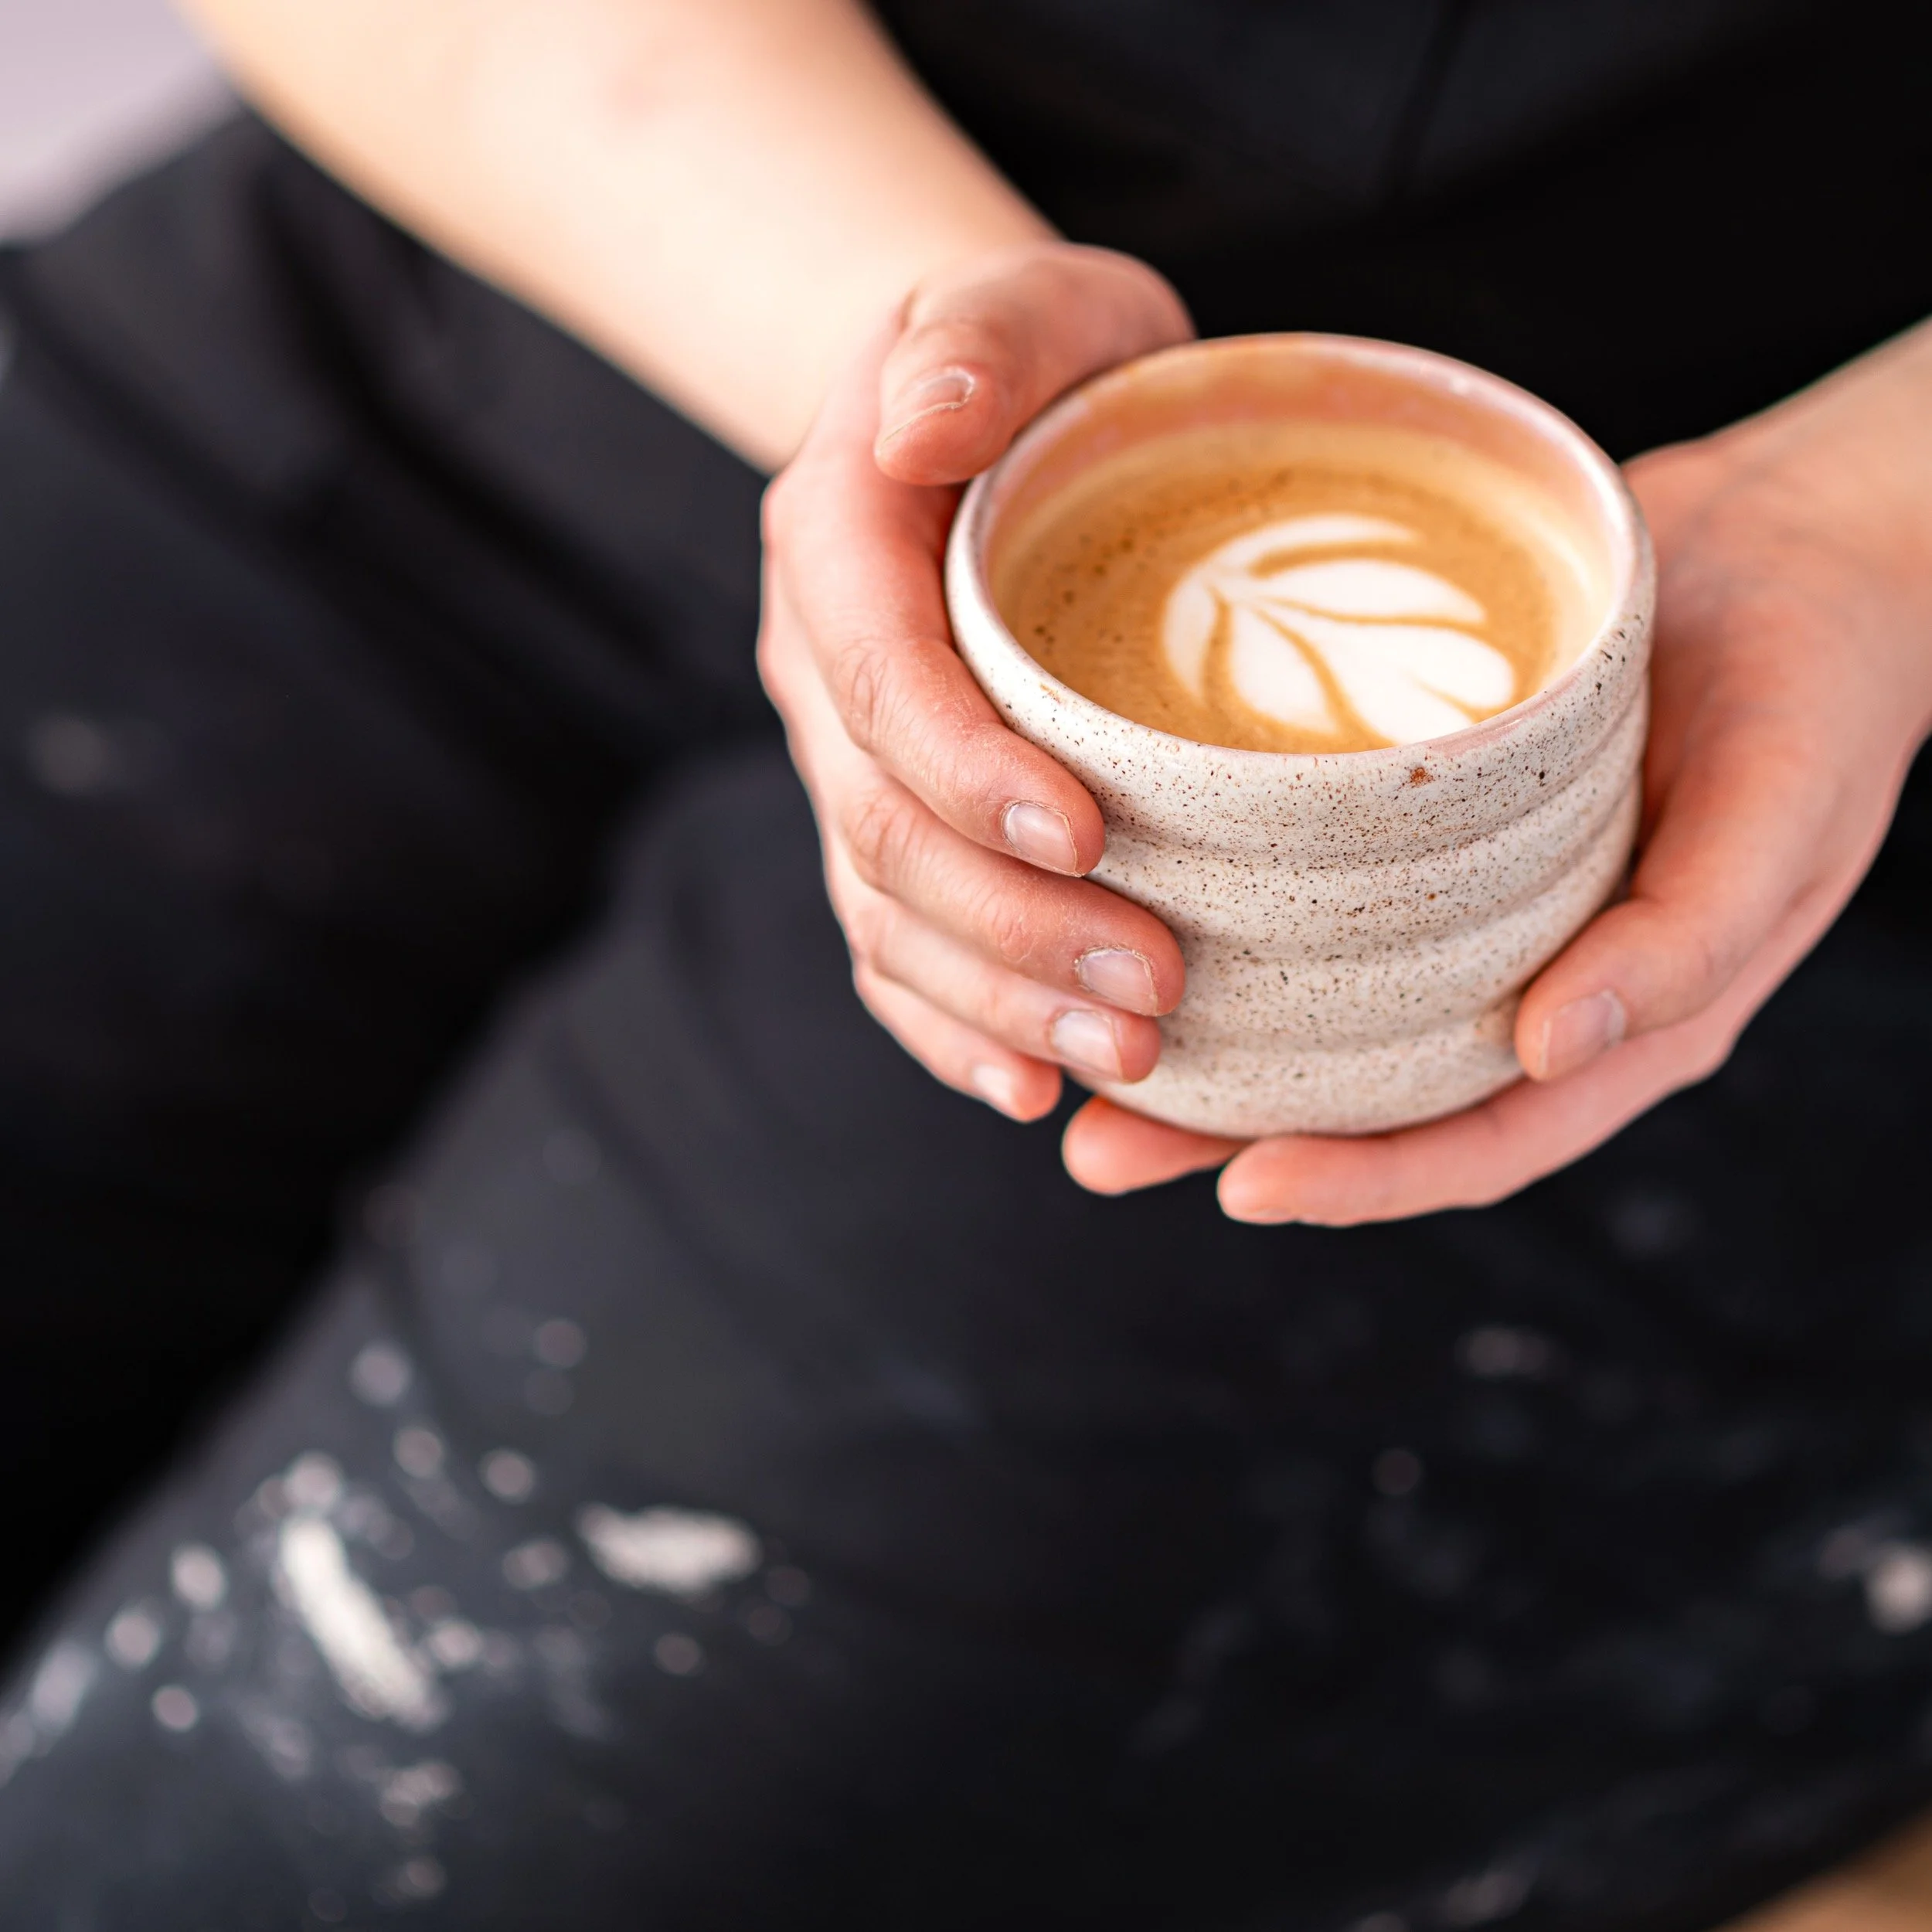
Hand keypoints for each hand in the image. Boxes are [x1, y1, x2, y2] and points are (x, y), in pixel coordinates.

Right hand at [760, 242, 1193, 1118]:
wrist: (997, 435)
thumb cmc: (1044, 368)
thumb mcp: (1026, 302)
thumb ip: (978, 336)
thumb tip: (920, 421)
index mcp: (837, 552)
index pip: (880, 683)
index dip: (967, 774)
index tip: (1089, 836)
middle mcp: (823, 678)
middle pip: (887, 835)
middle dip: (1015, 926)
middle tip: (1154, 986)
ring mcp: (852, 771)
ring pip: (890, 921)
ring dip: (1003, 1002)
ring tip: (1129, 1057)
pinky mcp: (894, 833)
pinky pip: (896, 956)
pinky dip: (957, 1030)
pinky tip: (1034, 1087)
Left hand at [1065, 323, 1931, 1220]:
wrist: (1793, 548)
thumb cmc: (1818, 692)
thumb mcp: (1782, 818)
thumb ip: (1682, 946)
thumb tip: (1544, 1050)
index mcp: (1614, 1025)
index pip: (1476, 1143)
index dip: (1364, 1180)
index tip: (1244, 1186)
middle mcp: (1517, 983)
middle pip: (1360, 1094)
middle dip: (1227, 1133)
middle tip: (1096, 1146)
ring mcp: (1460, 910)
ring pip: (1312, 1001)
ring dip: (1195, 1032)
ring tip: (1064, 1039)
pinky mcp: (1417, 825)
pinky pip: (1313, 891)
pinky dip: (1228, 912)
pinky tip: (1127, 899)